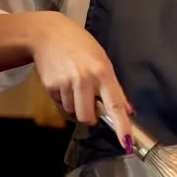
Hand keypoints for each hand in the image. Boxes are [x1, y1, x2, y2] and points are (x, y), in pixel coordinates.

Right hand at [28, 11, 131, 128]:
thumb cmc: (80, 47)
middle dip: (89, 117)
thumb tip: (127, 110)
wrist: (48, 34)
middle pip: (88, 118)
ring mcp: (66, 84)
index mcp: (103, 72)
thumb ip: (114, 87)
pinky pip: (60, 104)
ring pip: (73, 113)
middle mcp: (85, 79)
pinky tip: (62, 82)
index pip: (115, 104)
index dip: (122, 125)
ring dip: (74, 106)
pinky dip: (62, 98)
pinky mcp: (50, 87)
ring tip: (73, 84)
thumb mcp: (102, 60)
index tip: (127, 142)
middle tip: (89, 102)